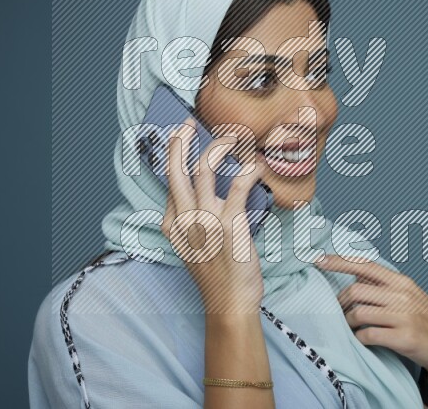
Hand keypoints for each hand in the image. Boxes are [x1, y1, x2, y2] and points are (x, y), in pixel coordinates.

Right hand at [160, 118, 268, 313]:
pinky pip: (239, 185)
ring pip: (204, 168)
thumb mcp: (194, 245)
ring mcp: (206, 221)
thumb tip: (210, 190)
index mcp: (172, 223)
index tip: (183, 137)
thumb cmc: (217, 274)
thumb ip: (195, 218)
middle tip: (190, 123)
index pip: (170, 181)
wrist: (230, 303)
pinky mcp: (230, 225)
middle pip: (175, 168)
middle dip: (179, 139)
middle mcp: (185, 219)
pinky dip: (249, 169)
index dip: (174, 154)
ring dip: (219, 146)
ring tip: (232, 136)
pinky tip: (257, 165)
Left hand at [316, 255, 427, 392]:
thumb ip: (384, 286)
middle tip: (338, 312)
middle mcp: (402, 295)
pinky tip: (362, 340)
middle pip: (355, 291)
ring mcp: (404, 316)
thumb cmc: (427, 320)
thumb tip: (355, 277)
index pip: (364, 265)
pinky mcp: (404, 338)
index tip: (317, 260)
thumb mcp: (409, 295)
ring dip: (348, 323)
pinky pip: (368, 335)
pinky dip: (359, 338)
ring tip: (350, 328)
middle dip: (340, 303)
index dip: (338, 261)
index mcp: (401, 281)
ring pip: (358, 314)